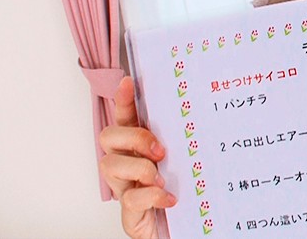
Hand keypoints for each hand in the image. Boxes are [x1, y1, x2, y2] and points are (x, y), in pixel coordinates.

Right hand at [99, 76, 175, 238]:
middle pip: (108, 136)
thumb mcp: (184, 161)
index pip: (125, 118)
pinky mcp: (130, 214)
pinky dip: (151, 196)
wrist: (187, 230)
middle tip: (160, 150)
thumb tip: (198, 114)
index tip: (128, 82)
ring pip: (110, 165)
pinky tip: (169, 198)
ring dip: (140, 168)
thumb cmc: (185, 195)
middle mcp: (128, 166)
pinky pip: (129, 199)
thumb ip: (181, 142)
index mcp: (140, 149)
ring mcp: (125, 189)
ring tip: (161, 177)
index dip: (123, 100)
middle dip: (134, 137)